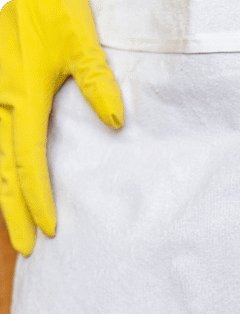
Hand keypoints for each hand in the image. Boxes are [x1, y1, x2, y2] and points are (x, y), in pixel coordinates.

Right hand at [0, 0, 123, 255]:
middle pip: (2, 172)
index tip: (51, 231)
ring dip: (4, 198)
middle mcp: (2, 102)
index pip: (28, 161)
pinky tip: (9, 189)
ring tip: (15, 230)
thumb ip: (98, 81)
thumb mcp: (81, 40)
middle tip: (27, 251)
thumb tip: (117, 123)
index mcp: (21, 97)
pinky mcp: (2, 94)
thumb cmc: (54, 8)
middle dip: (13, 213)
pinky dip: (3, 171)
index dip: (38, 198)